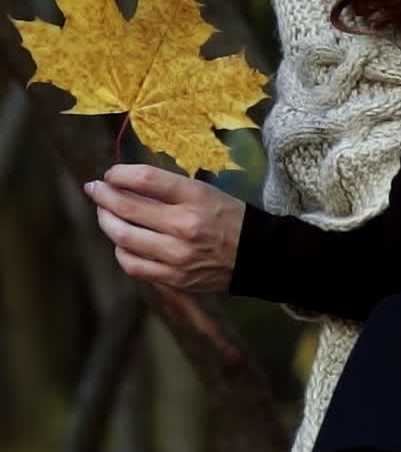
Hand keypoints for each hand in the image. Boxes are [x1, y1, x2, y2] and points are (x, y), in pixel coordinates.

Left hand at [83, 164, 245, 290]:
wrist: (255, 254)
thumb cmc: (226, 216)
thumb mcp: (203, 191)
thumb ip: (166, 190)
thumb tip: (123, 185)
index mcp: (195, 197)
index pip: (146, 179)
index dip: (120, 174)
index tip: (110, 174)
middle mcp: (184, 225)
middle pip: (127, 207)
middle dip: (103, 195)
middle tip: (94, 189)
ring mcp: (177, 255)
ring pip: (123, 237)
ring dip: (105, 221)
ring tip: (103, 213)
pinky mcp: (174, 277)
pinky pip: (133, 264)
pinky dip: (120, 250)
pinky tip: (121, 241)